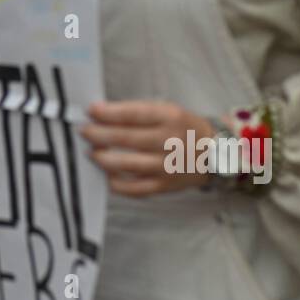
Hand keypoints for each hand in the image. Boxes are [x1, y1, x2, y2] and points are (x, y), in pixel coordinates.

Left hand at [80, 100, 213, 196]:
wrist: (214, 154)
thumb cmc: (183, 128)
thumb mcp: (167, 110)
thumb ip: (138, 112)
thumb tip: (102, 114)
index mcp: (169, 117)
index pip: (133, 114)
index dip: (109, 113)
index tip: (91, 111)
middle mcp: (169, 141)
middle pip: (127, 138)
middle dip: (100, 134)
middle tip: (84, 131)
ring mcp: (167, 166)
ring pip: (128, 164)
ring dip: (104, 158)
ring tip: (91, 153)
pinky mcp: (164, 186)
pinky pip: (135, 189)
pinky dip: (117, 184)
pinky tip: (107, 175)